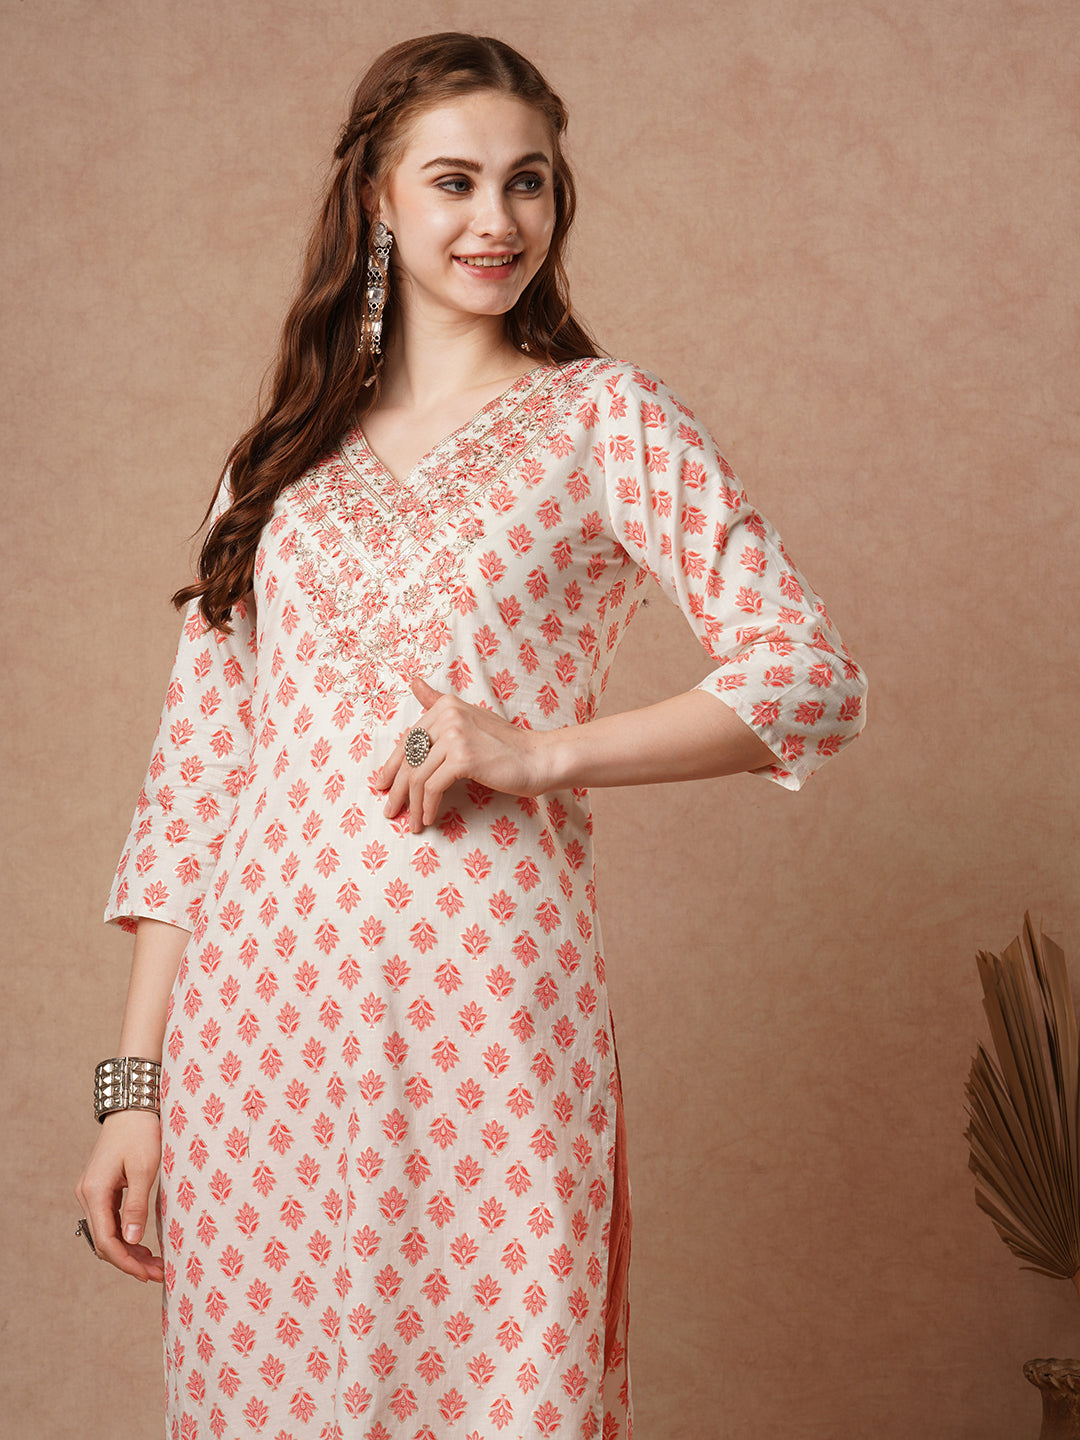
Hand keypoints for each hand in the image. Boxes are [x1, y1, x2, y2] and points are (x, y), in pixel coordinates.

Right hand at [75, 1110, 162, 1282]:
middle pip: (104, 1241)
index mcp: (95, 1192)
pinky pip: (109, 1220)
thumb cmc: (142, 1133)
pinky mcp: (101, 1187)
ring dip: (128, 1250)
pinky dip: (125, 1234)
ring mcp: (92, 1191)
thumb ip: (137, 1206)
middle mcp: (87, 1195)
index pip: (106, 1240)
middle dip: (129, 1260)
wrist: (133, 1106)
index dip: (126, 1262)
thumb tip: (132, 1241)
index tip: (147, 1274)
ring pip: (106, 1232)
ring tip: (153, 1264)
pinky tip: (142, 1244)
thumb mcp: (145, 1170)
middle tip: (157, 1273)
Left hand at [378, 678, 554, 831]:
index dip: (393, 766)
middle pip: (409, 758)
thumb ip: (438, 703)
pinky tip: (429, 818)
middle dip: (398, 789)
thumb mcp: (470, 718)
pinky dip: (428, 806)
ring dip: (412, 805)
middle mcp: (448, 715)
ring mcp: (455, 735)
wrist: (538, 758)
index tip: (384, 786)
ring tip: (413, 823)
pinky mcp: (463, 758)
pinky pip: (433, 787)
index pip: (408, 740)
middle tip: (391, 811)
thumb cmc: (506, 745)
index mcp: (446, 705)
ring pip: (418, 776)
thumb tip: (413, 681)